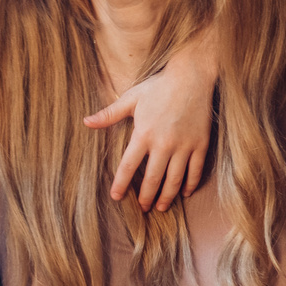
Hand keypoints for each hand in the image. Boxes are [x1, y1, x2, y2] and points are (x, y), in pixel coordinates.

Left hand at [84, 59, 215, 211]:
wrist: (191, 77)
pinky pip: (195, 170)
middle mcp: (163, 143)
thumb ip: (109, 114)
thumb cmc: (158, 87)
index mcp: (143, 134)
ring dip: (167, 196)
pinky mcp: (200, 144)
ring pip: (175, 179)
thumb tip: (86, 122)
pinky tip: (185, 192)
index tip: (116, 197)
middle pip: (152, 178)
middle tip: (142, 208)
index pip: (128, 166)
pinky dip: (190, 184)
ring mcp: (184, 145)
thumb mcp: (130, 98)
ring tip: (161, 207)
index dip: (121, 184)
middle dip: (146, 197)